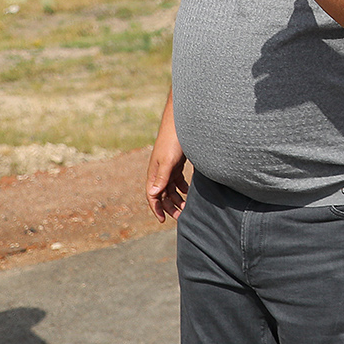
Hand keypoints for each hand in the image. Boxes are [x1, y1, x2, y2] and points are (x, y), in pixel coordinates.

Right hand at [145, 94, 189, 221]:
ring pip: (171, 188)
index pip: (152, 196)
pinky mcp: (177, 162)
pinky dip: (183, 187)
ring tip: (187, 207)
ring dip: (177, 198)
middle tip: (181, 216)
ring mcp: (168, 167)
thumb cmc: (173, 140)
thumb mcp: (168, 160)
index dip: (157, 209)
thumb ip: (162, 177)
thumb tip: (154, 195)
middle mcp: (159, 172)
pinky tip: (190, 192)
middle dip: (170, 206)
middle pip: (162, 194)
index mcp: (154, 173)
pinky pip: (178, 179)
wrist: (181, 122)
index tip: (164, 220)